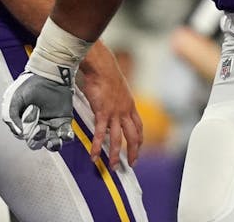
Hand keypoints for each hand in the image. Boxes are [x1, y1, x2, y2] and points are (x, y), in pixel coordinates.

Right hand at [1, 63, 75, 152]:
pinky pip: (66, 135)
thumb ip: (12, 117)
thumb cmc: (28, 86)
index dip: (28, 130)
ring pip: (52, 144)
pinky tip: (65, 133)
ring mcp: (52, 125)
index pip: (25, 136)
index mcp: (24, 125)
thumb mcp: (13, 100)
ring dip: (53, 145)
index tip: (32, 111)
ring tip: (54, 139)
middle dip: (38, 139)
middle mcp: (37, 127)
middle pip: (37, 143)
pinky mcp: (64, 120)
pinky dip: (66, 137)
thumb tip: (20, 134)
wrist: (47, 74)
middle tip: (41, 128)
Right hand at [79, 47, 143, 167]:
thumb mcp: (118, 89)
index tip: (138, 149)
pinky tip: (94, 156)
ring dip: (115, 154)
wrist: (102, 67)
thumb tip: (111, 105)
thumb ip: (116, 100)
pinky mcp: (103, 112)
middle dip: (133, 152)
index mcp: (130, 106)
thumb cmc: (107, 75)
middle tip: (131, 164)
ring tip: (112, 167)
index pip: (138, 127)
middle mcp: (125, 111)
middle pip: (133, 136)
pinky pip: (100, 133)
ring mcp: (115, 113)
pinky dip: (97, 146)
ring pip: (117, 139)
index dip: (139, 140)